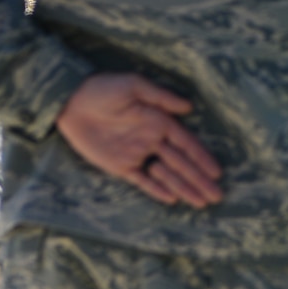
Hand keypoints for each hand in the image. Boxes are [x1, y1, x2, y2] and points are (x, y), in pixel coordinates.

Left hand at [57, 74, 222, 208]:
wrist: (70, 102)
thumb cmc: (103, 89)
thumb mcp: (133, 86)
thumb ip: (160, 97)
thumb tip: (188, 107)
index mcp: (158, 121)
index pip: (186, 143)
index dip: (202, 158)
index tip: (217, 172)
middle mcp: (151, 139)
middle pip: (181, 163)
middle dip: (199, 179)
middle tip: (217, 196)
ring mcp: (136, 154)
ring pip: (165, 175)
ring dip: (184, 188)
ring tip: (201, 202)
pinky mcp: (120, 166)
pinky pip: (142, 181)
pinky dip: (156, 190)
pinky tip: (172, 199)